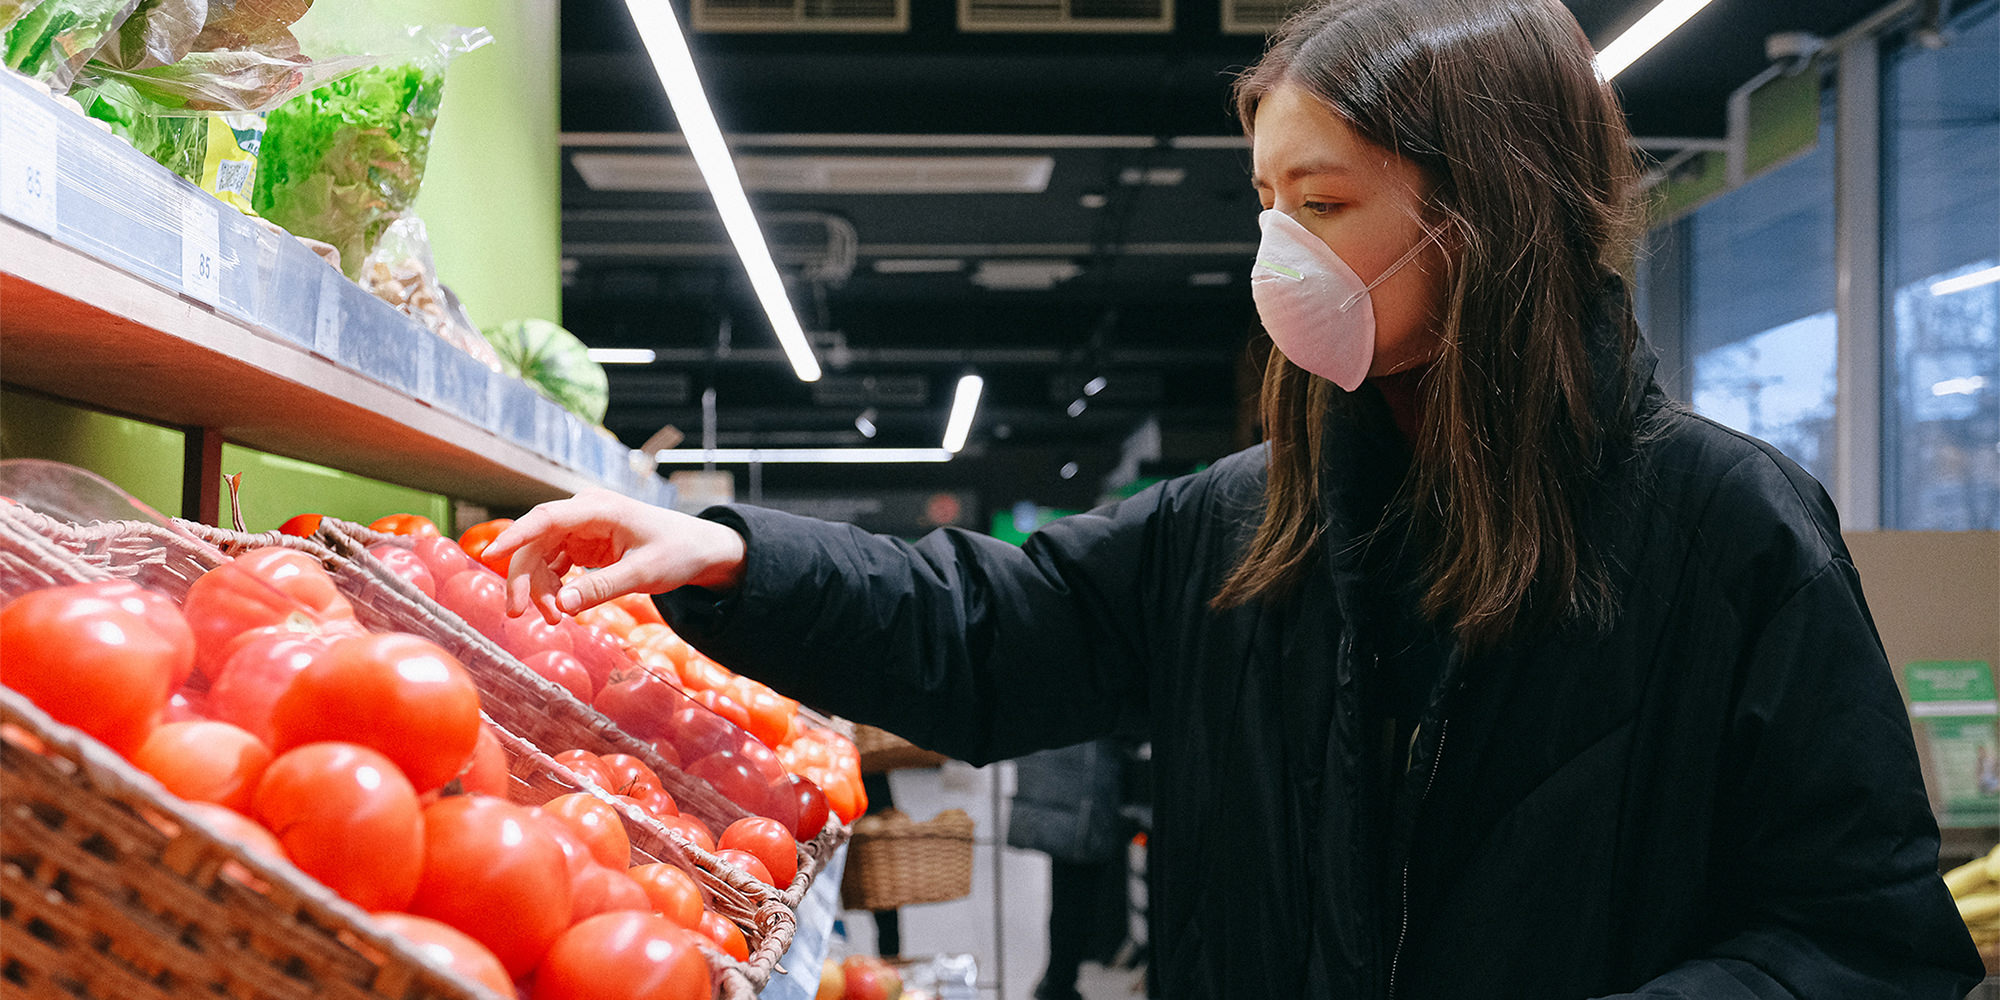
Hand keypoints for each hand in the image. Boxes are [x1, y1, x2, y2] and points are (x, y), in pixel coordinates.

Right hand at [481, 489, 746, 624]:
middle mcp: (583, 513)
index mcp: (598, 508)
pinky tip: (560, 607)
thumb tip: (560, 606)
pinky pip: (554, 564)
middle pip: (535, 542)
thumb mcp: (643, 573)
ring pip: (540, 556)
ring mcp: (581, 527)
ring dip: (539, 588)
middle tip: (519, 614)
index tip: (490, 555)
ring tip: (554, 619)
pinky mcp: (582, 543)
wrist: (699, 547)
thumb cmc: (677, 551)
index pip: (546, 518)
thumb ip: (601, 588)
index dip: (515, 536)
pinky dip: (552, 586)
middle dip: (524, 579)